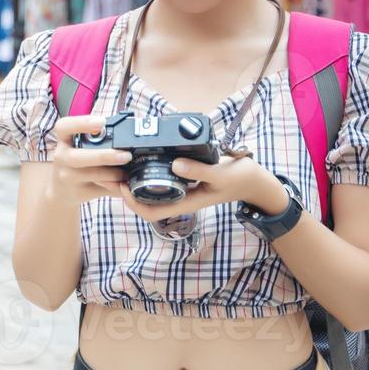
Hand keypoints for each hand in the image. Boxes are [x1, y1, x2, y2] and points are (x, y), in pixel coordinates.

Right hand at [45, 114, 132, 207]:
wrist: (62, 190)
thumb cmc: (76, 161)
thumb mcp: (78, 146)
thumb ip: (98, 139)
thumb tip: (127, 130)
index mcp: (64, 140)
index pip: (64, 127)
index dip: (81, 123)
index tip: (101, 122)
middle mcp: (62, 157)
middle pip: (79, 157)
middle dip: (104, 156)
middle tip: (126, 155)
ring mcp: (68, 176)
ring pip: (93, 175)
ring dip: (114, 174)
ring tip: (127, 172)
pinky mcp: (78, 192)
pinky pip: (100, 189)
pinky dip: (116, 187)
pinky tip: (124, 184)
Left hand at [110, 152, 280, 224]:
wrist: (254, 181)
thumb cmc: (239, 178)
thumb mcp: (220, 173)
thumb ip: (199, 170)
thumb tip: (174, 165)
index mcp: (186, 202)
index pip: (150, 212)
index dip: (132, 203)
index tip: (122, 185)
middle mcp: (181, 198)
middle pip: (146, 202)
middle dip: (127, 191)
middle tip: (114, 171)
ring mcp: (183, 190)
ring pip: (152, 191)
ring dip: (136, 181)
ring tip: (122, 164)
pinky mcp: (186, 179)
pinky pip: (162, 180)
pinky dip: (150, 172)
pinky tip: (145, 158)